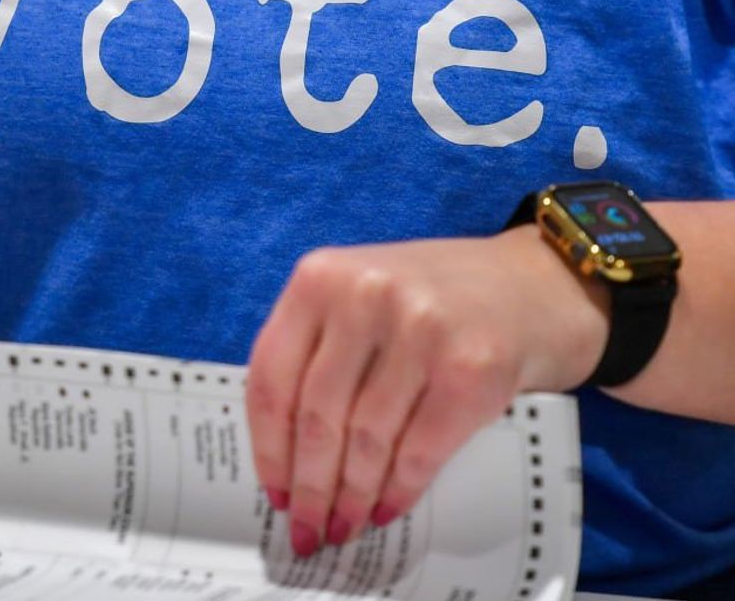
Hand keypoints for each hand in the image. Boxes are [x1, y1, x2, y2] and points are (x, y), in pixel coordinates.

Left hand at [246, 227, 606, 555]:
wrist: (537, 284)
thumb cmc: (436, 299)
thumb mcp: (360, 297)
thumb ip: (318, 350)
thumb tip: (286, 453)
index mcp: (321, 277)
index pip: (271, 377)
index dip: (268, 446)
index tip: (274, 490)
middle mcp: (365, 295)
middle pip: (317, 415)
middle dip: (309, 485)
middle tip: (307, 527)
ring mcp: (420, 329)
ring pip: (366, 438)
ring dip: (352, 496)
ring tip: (344, 525)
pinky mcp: (470, 369)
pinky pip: (419, 450)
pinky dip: (398, 489)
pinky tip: (386, 508)